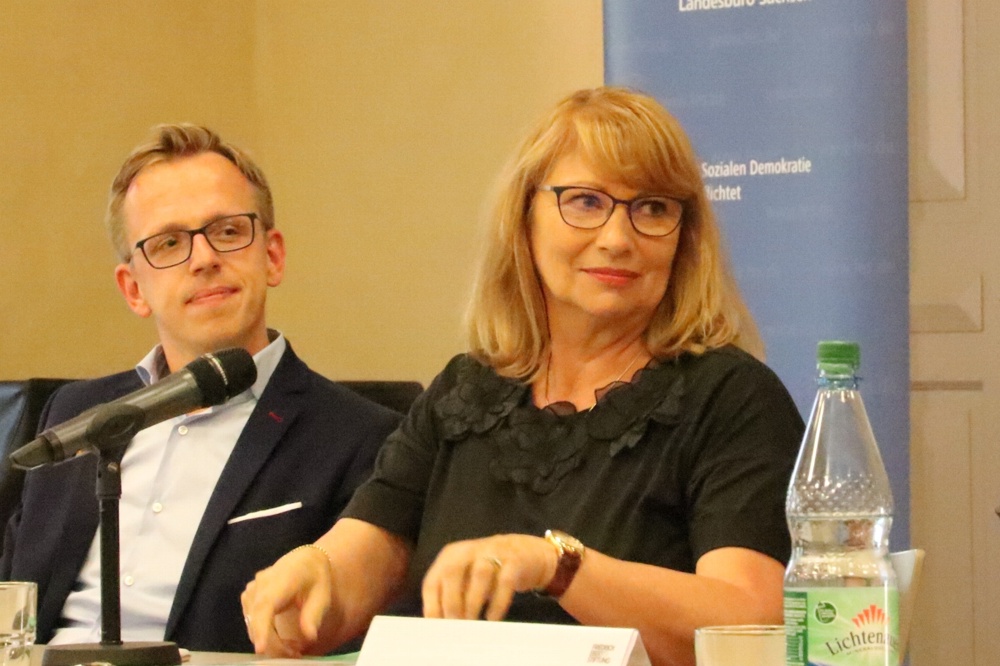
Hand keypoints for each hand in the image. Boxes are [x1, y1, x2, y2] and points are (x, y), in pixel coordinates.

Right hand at [241, 545, 334, 656]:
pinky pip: (251, 622)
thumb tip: (310, 637)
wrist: (304, 560)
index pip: (266, 604)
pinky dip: (264, 635)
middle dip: (273, 644)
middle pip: (257, 619)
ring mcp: (252, 590)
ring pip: (252, 624)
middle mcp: (261, 583)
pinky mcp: (248, 597)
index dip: (261, 628)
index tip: (261, 649)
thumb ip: (314, 614)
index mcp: (283, 578)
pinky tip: (281, 641)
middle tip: (295, 654)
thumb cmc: (315, 577)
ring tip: (292, 649)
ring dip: (269, 641)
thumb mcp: (322, 594)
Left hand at [422, 534, 557, 620]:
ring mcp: (492, 553)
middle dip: (451, 602)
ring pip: (479, 574)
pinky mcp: (514, 561)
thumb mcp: (466, 578)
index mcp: (451, 556)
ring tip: (472, 625)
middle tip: (455, 626)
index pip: (433, 581)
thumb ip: (452, 596)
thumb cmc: (488, 572)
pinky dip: (497, 602)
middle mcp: (468, 550)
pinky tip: (492, 619)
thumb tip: (440, 627)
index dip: (432, 606)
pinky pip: (505, 581)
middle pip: (452, 572)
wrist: (524, 551)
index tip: (435, 629)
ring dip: (473, 602)